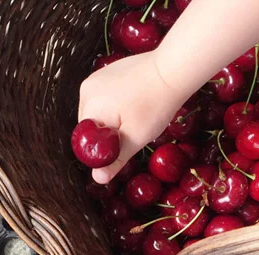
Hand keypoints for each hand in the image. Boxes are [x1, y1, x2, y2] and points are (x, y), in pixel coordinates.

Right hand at [78, 51, 185, 183]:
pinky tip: (134, 103)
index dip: (102, 148)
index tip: (121, 146)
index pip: (85, 138)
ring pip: (98, 111)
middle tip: (131, 131)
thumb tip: (98, 179)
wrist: (173, 70)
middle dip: (107, 133)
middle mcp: (86, 88)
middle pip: (90, 124)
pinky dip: (115, 105)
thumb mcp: (135, 138)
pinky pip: (105, 97)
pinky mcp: (107, 72)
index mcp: (89, 104)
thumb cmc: (155, 105)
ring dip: (112, 119)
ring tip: (134, 115)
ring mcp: (97, 77)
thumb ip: (115, 159)